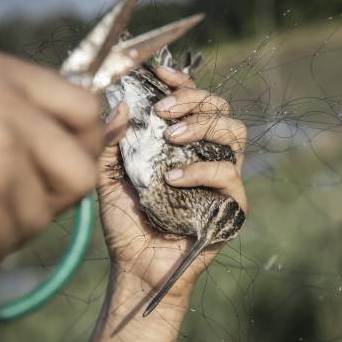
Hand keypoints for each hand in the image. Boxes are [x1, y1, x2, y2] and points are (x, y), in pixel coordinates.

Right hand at [0, 48, 104, 279]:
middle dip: (56, 202)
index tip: (63, 171)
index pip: (85, 108)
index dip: (85, 147)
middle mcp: (5, 104)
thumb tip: (95, 127)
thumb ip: (16, 107)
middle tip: (21, 213)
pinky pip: (6, 241)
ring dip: (9, 234)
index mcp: (1, 74)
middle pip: (79, 169)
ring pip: (42, 214)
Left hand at [96, 66, 247, 310]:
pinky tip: (173, 179)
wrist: (136, 266)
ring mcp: (222, 178)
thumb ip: (111, 140)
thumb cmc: (124, 222)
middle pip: (221, 108)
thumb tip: (123, 103)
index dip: (182, 82)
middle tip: (164, 112)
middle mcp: (205, 154)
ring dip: (204, 127)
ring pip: (234, 132)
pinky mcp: (232, 205)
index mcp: (181, 144)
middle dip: (194, 100)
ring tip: (172, 139)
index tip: (161, 74)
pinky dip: (201, 171)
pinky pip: (229, 175)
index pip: (194, 101)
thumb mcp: (106, 175)